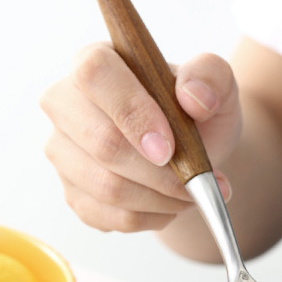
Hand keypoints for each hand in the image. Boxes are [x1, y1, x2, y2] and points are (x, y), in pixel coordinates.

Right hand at [40, 43, 237, 232]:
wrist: (191, 156)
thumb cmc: (197, 116)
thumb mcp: (217, 87)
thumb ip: (211, 76)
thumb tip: (194, 95)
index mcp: (95, 63)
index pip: (96, 75)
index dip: (133, 112)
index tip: (169, 148)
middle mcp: (66, 105)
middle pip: (102, 144)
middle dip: (160, 173)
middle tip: (197, 182)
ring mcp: (64, 153)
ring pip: (109, 188)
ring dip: (162, 200)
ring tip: (191, 194)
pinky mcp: (75, 195)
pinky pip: (113, 218)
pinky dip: (153, 218)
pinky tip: (170, 205)